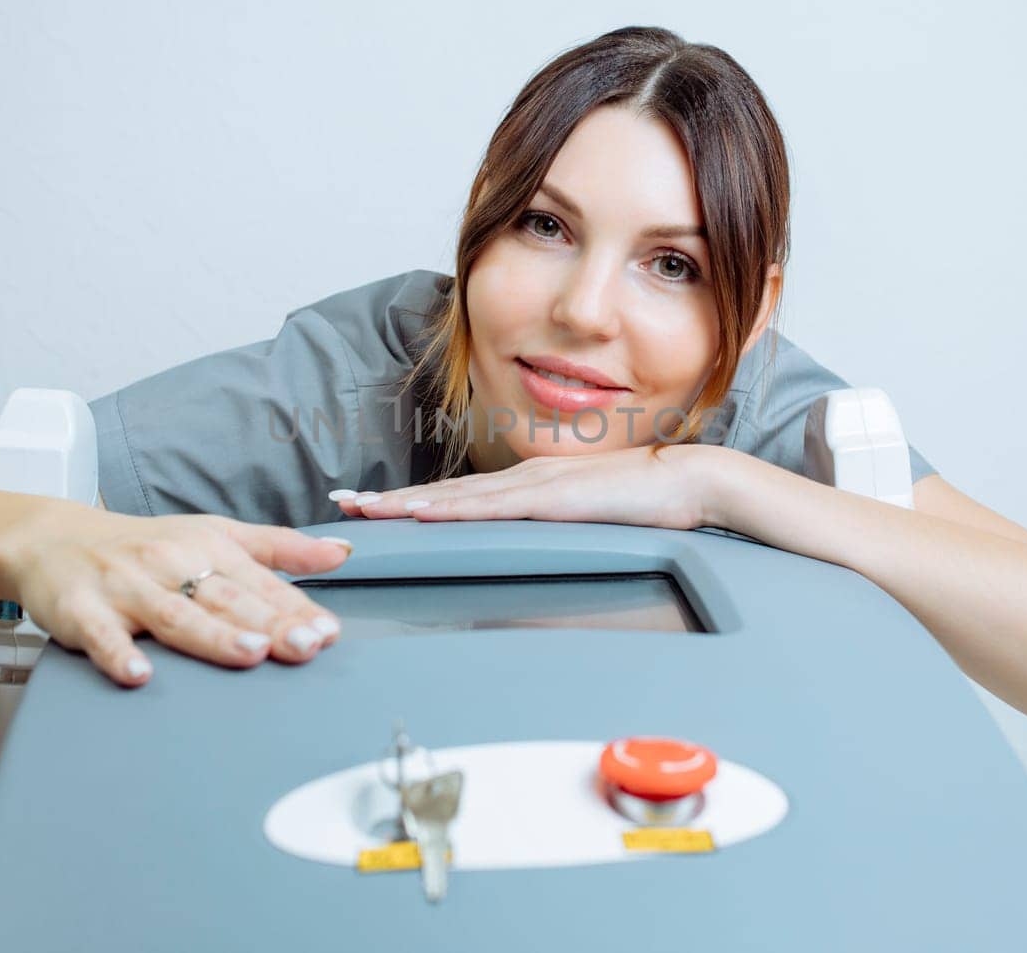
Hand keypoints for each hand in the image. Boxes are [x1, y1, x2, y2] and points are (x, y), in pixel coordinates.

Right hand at [1, 503, 353, 686]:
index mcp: (209, 548)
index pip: (260, 584)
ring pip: (175, 615)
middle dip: (268, 624)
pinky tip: (139, 674)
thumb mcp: (215, 535)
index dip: (296, 608)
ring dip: (212, 636)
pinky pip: (102, 635)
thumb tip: (341, 553)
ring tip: (249, 654)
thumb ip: (279, 548)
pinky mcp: (83, 610)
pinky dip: (119, 653)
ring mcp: (127, 588)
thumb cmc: (144, 544)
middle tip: (305, 646)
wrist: (54, 539)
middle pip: (227, 599)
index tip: (327, 632)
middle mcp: (172, 564)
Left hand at [330, 443, 715, 530]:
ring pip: (454, 498)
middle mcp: (520, 480)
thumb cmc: (642, 504)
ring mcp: (532, 486)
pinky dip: (449, 510)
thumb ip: (554, 528)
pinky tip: (421, 514)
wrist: (685, 481)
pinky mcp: (550, 500)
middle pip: (441, 494)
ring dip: (404, 504)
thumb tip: (526, 547)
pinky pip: (489, 508)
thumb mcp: (584, 519)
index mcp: (527, 485)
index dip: (410, 502)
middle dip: (388, 501)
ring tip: (363, 510)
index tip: (370, 507)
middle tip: (342, 505)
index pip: (457, 496)